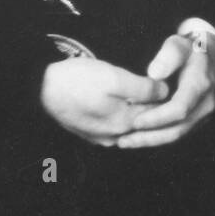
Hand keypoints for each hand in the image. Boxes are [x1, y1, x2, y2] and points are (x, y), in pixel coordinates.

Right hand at [41, 57, 170, 146]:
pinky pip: (113, 125)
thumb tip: (165, 92)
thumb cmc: (77, 80)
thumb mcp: (114, 78)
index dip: (167, 97)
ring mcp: (100, 137)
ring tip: (144, 90)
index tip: (175, 82)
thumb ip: (143, 88)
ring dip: (138, 109)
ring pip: (129, 123)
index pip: (159, 113)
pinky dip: (122, 114)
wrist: (39, 88)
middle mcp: (114, 136)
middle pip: (144, 120)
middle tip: (162, 85)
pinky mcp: (88, 132)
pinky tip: (122, 100)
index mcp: (124, 123)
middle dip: (154, 104)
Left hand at [114, 32, 214, 148]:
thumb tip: (154, 74)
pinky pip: (175, 132)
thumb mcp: (179, 44)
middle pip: (177, 129)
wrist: (209, 57)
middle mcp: (205, 104)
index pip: (179, 109)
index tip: (135, 121)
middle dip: (149, 136)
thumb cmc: (189, 50)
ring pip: (175, 134)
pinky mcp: (196, 120)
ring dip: (150, 140)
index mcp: (201, 85)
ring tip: (124, 142)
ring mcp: (202, 115)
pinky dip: (155, 137)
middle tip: (122, 139)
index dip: (157, 118)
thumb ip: (168, 55)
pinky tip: (135, 137)